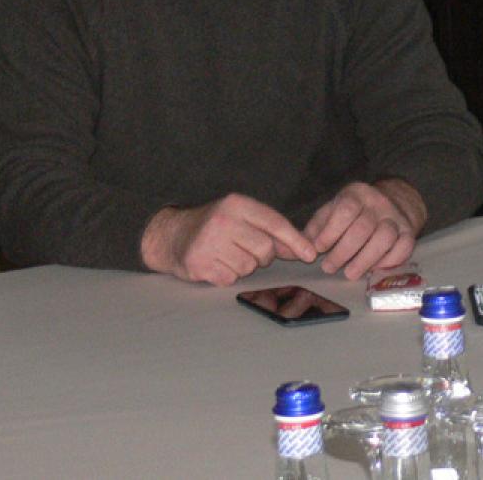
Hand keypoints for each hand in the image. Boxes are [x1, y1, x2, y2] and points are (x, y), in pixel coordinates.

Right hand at [141, 194, 316, 285]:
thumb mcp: (243, 217)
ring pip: (248, 267)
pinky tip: (216, 264)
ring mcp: (209, 243)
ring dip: (243, 266)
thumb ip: (271, 230)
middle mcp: (223, 220)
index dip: (295, 240)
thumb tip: (304, 249)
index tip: (310, 254)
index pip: (275, 223)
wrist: (172, 235)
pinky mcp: (199, 264)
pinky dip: (228, 276)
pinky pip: (231, 279)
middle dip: (262, 256)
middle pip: (264, 249)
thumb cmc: (216, 226)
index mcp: (237, 204)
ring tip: (227, 254)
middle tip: (245, 249)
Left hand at [303, 178, 426, 280]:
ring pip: (384, 238)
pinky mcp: (409, 231)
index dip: (331, 231)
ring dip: (365, 259)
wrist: (393, 201)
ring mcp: (396, 217)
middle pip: (363, 227)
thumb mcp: (331, 212)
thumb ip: (314, 229)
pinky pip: (403, 247)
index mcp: (356, 194)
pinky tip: (373, 269)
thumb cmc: (354, 212)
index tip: (318, 249)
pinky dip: (389, 261)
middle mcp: (378, 203)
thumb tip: (293, 249)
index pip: (345, 210)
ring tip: (350, 273)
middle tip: (329, 268)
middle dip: (344, 252)